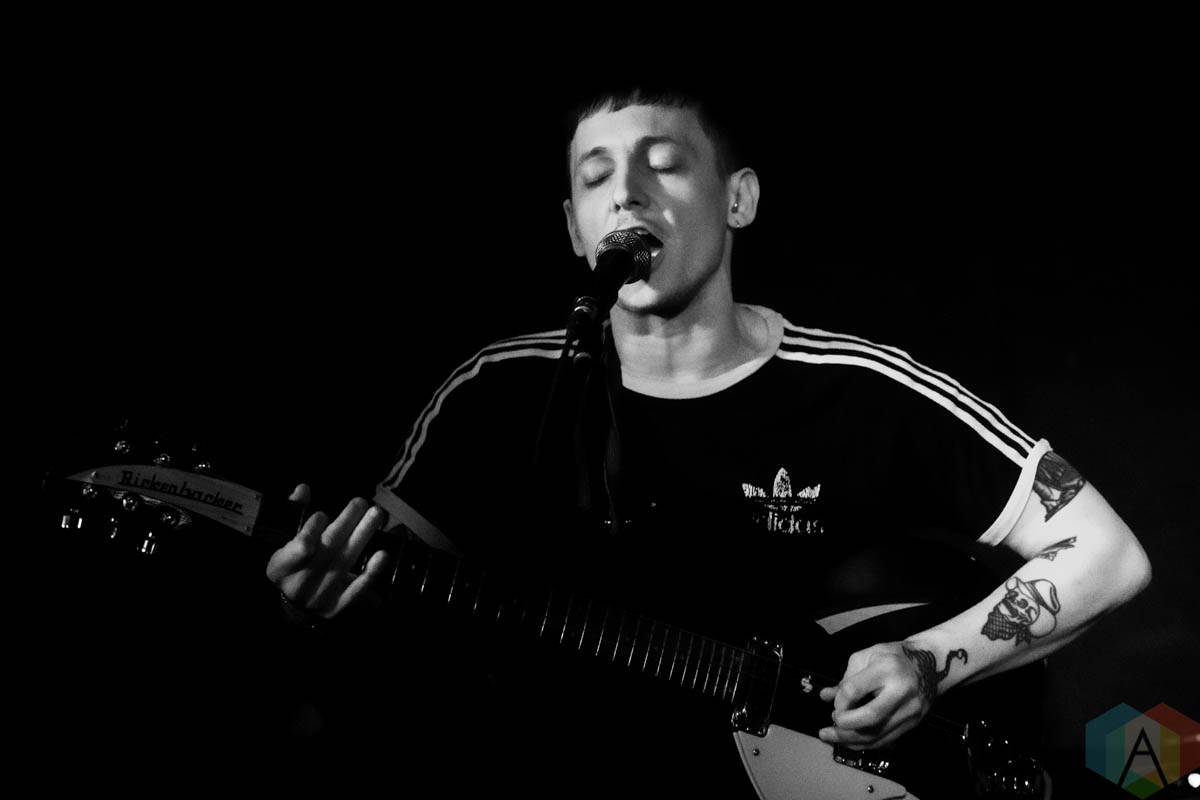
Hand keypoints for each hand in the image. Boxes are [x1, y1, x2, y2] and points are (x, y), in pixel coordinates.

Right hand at [266, 484, 391, 618]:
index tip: (322, 515)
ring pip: (345, 562)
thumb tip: (303, 488)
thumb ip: (294, 514)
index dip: (311, 530)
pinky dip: (371, 572)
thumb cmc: (293, 564)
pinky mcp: (338, 607)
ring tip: (376, 514)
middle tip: (361, 502)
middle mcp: (299, 584)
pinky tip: (383, 554)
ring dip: (363, 535)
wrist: (297, 606)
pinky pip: (357, 589)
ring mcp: (319, 597)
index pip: (299, 548)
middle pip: (328, 549)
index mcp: (280, 568)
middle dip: (346, 522)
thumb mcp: (285, 541)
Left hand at [817, 641, 932, 749]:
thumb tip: (825, 696)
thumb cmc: (893, 657)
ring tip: (830, 738)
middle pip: (870, 717)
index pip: (855, 690)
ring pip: (877, 734)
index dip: (839, 701)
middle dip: (844, 725)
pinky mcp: (913, 724)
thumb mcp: (867, 656)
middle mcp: (901, 691)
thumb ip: (845, 678)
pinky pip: (886, 740)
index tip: (833, 703)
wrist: (931, 664)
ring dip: (850, 740)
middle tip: (830, 725)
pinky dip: (865, 744)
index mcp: (887, 669)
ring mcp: (910, 710)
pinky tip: (849, 742)